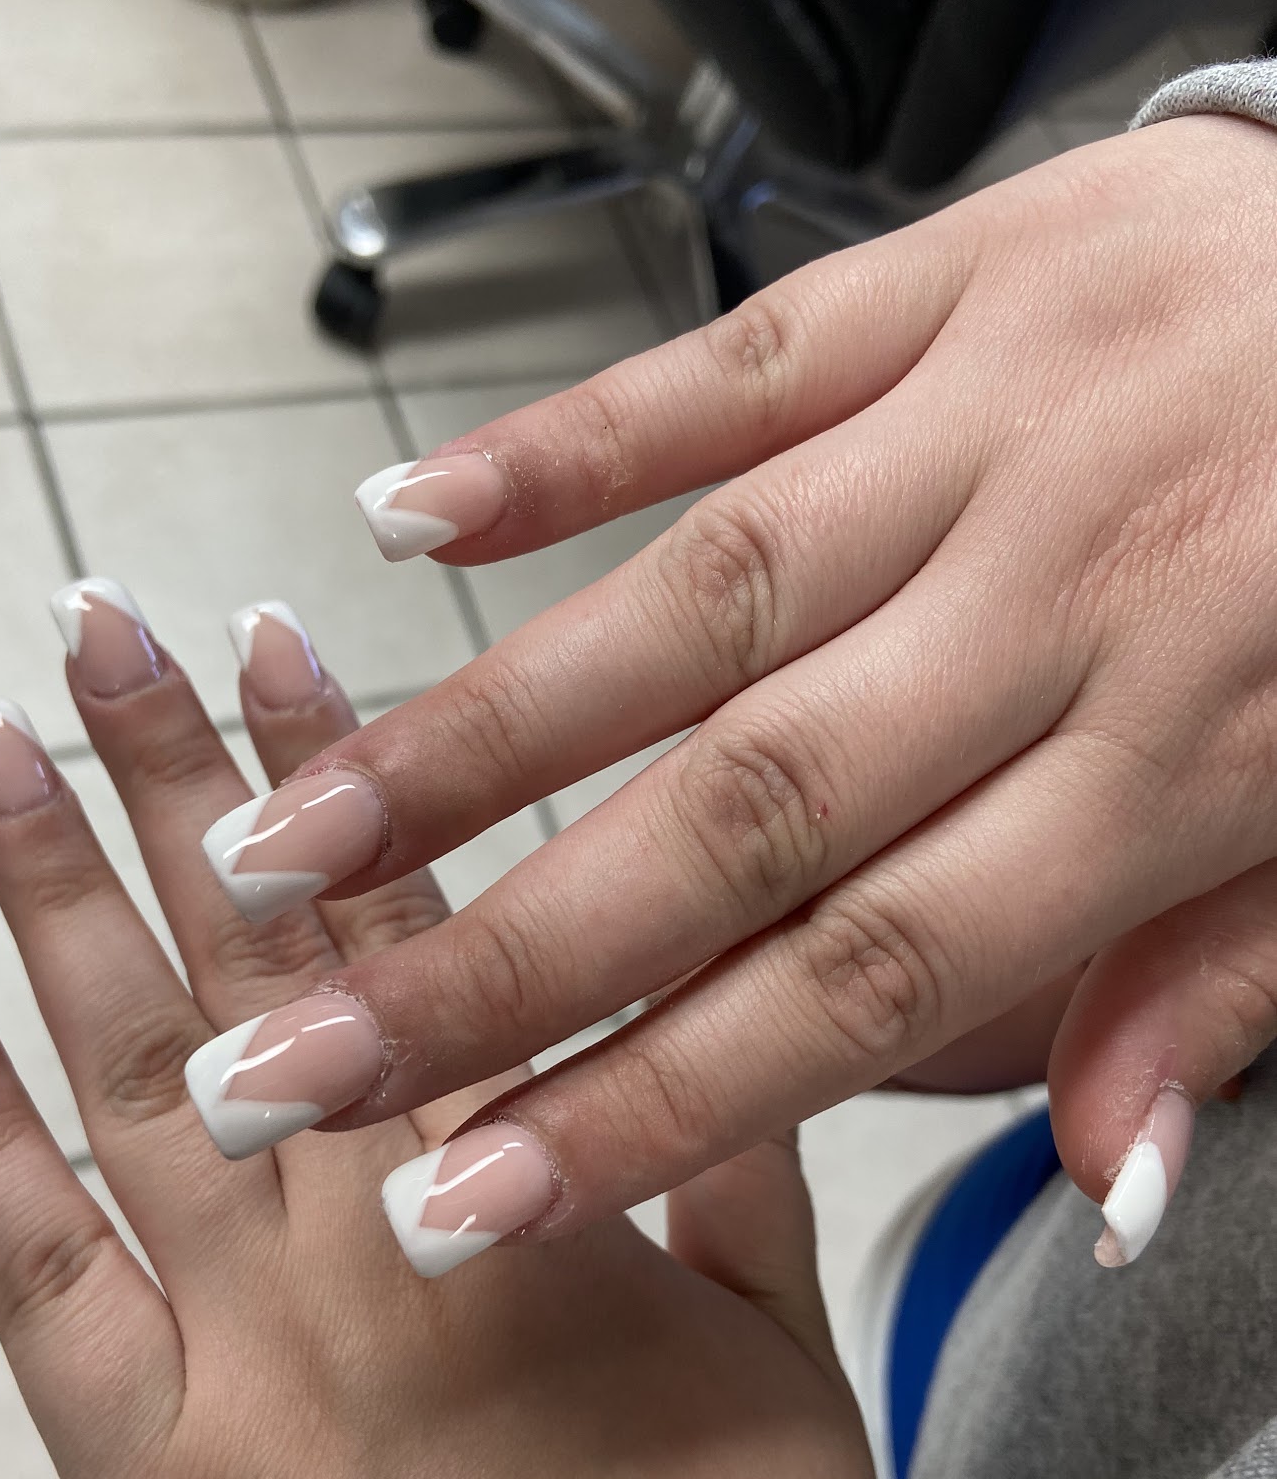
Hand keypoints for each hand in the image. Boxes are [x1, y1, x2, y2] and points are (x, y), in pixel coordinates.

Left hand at [0, 591, 878, 1478]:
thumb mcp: (779, 1353)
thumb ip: (728, 1169)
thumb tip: (710, 1014)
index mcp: (516, 1181)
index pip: (410, 922)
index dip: (343, 775)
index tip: (278, 642)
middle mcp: (360, 1232)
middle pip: (250, 955)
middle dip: (176, 775)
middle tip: (101, 628)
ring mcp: (234, 1346)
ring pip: (128, 1070)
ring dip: (57, 894)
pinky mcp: (138, 1465)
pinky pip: (28, 1273)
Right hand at [189, 113, 1276, 1265]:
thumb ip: (1215, 997)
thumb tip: (1100, 1197)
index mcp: (1178, 762)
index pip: (866, 978)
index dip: (648, 1101)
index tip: (465, 1195)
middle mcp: (1064, 599)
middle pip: (742, 816)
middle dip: (499, 961)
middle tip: (297, 1064)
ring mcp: (993, 425)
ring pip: (701, 606)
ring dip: (479, 734)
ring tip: (293, 842)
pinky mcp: (945, 281)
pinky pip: (733, 367)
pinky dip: (562, 449)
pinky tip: (407, 522)